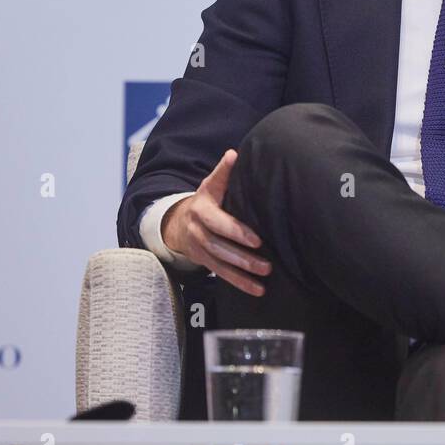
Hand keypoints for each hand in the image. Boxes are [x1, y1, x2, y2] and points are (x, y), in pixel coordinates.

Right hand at [162, 149, 271, 296]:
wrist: (177, 221)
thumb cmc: (205, 200)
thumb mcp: (210, 184)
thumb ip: (223, 172)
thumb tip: (234, 154)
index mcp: (202, 210)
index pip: (219, 223)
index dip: (237, 232)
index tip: (257, 240)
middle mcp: (198, 231)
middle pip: (221, 247)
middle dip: (244, 257)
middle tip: (267, 265)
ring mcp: (199, 248)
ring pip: (221, 263)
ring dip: (243, 273)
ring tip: (265, 276)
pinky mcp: (204, 261)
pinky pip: (221, 274)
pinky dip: (239, 283)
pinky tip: (257, 290)